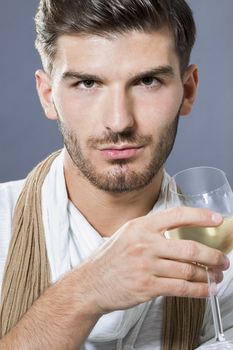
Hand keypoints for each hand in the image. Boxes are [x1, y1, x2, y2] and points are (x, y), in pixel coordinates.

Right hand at [84, 207, 229, 313]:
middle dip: (212, 255)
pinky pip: (180, 288)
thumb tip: (179, 230)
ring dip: (208, 275)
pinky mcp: (146, 287)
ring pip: (188, 270)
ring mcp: (145, 266)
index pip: (177, 215)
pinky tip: (206, 290)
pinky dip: (198, 290)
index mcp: (141, 226)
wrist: (90, 283)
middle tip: (223, 260)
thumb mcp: (128, 234)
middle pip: (189, 248)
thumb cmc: (111, 258)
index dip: (200, 216)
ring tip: (217, 276)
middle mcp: (144, 243)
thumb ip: (151, 230)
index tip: (217, 220)